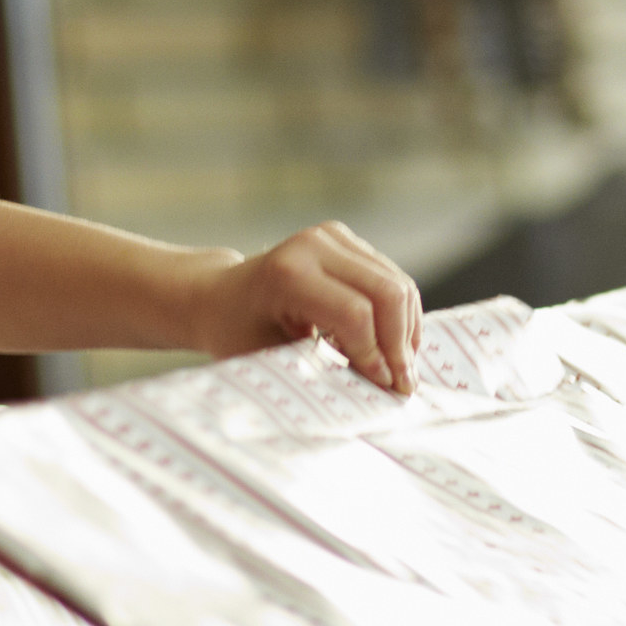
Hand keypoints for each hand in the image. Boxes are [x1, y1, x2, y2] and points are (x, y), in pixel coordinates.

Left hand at [191, 221, 420, 392]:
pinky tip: (390, 345)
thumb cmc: (238, 333)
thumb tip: (384, 387)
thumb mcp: (271, 357)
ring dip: (406, 330)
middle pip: (387, 293)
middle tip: (403, 385)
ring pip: (397, 285)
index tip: (385, 388)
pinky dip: (400, 314)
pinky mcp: (346, 239)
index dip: (376, 355)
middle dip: (400, 344)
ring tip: (399, 369)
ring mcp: (332, 236)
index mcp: (288, 274)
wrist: (218, 295)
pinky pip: (392, 278)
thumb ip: (325, 368)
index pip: (355, 314)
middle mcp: (313, 245)